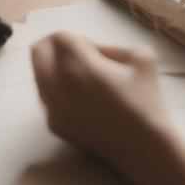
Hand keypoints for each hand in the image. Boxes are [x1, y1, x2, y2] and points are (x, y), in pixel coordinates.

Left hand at [31, 32, 173, 174]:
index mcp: (76, 64)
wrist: (144, 148)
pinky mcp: (54, 126)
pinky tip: (83, 101)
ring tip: (84, 80)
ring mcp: (51, 107)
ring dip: (55, 69)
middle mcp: (56, 84)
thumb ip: (109, 46)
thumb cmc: (145, 100)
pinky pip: (47, 98)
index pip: (58, 36)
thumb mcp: (139, 57)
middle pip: (38, 51)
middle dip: (56, 48)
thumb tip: (90, 50)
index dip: (77, 38)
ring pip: (39, 75)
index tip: (93, 49)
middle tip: (80, 57)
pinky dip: (58, 92)